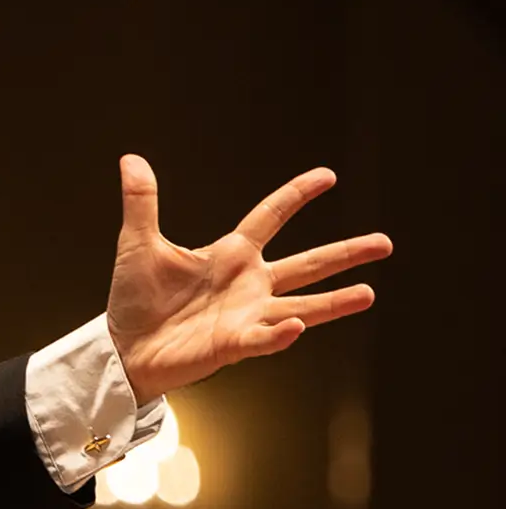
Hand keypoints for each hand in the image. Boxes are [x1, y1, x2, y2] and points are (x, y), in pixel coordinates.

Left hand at [105, 155, 391, 404]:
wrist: (124, 347)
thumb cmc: (136, 300)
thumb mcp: (137, 245)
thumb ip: (142, 202)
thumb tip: (131, 160)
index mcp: (231, 254)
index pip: (271, 216)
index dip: (296, 195)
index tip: (327, 176)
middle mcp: (249, 283)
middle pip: (306, 264)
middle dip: (345, 253)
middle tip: (385, 243)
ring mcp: (246, 315)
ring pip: (301, 306)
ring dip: (333, 302)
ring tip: (369, 293)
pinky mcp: (234, 344)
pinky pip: (264, 338)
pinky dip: (280, 333)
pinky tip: (296, 326)